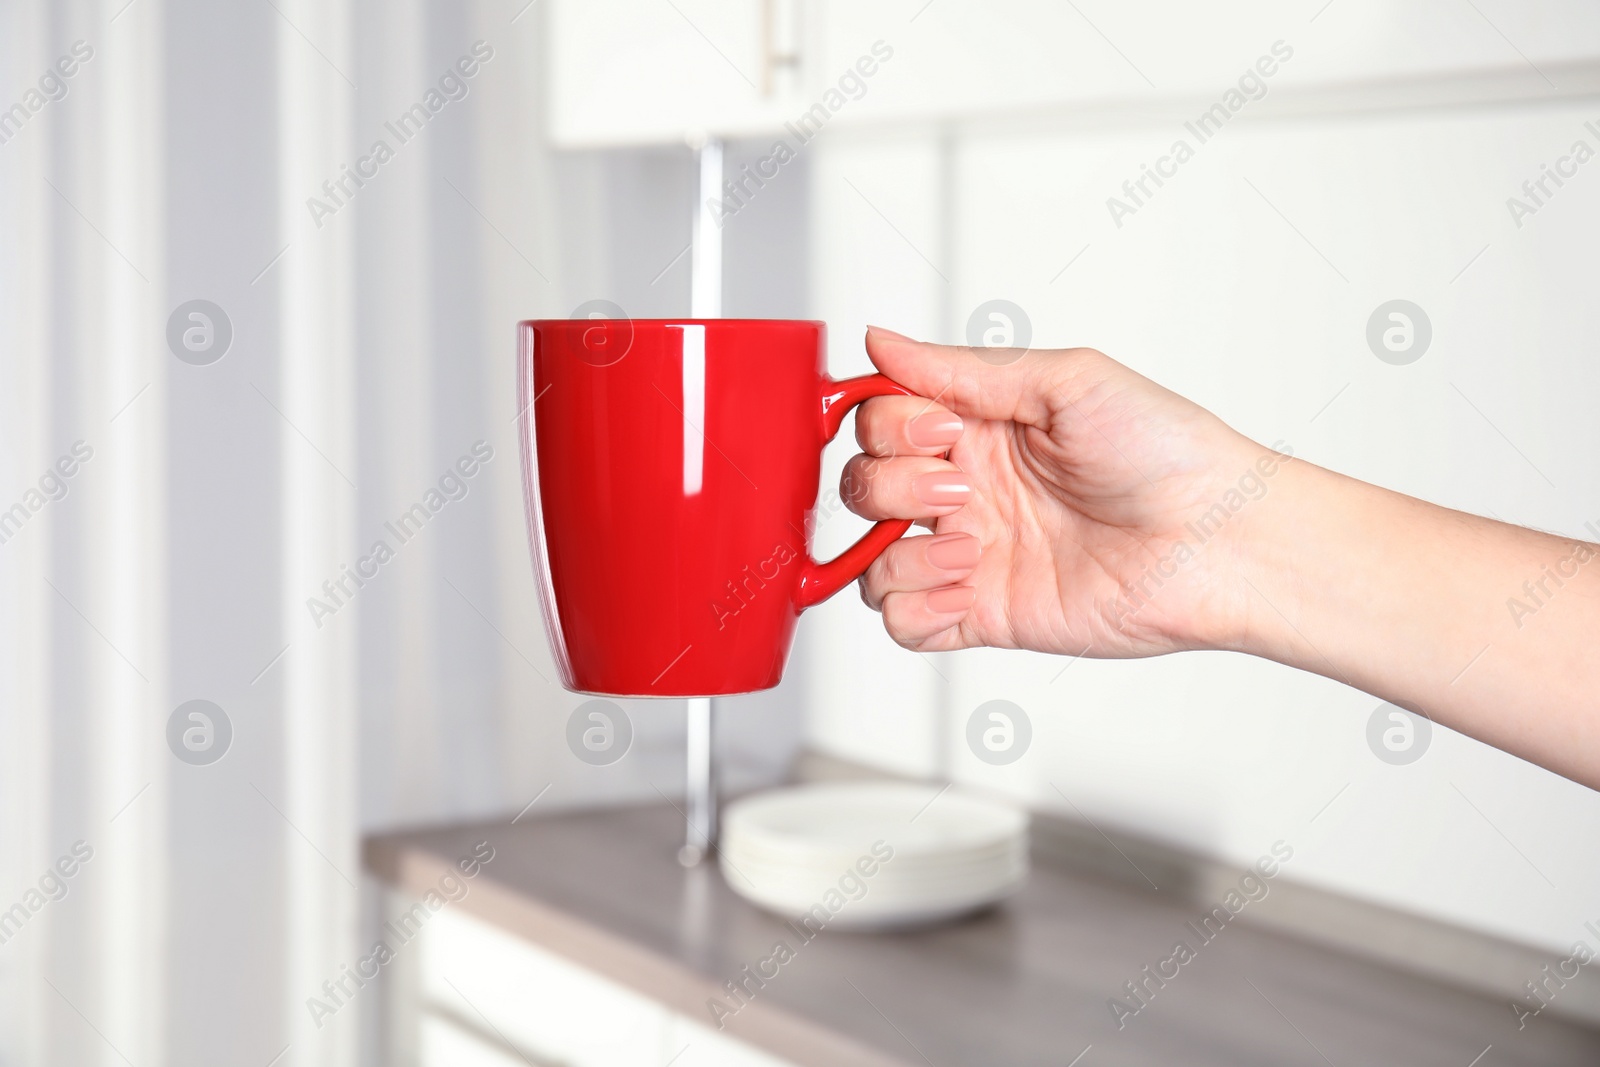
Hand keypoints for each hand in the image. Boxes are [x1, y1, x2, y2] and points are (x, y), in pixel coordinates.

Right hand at [846, 327, 1284, 656]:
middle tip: (961, 490)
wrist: (1218, 542)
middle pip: (864, 485)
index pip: (881, 419)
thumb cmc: (1167, 453)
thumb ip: (963, 368)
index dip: (891, 426)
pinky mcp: (983, 613)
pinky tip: (966, 587)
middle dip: (894, 487)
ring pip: (872, 556)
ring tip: (970, 546)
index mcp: (981, 427)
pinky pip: (902, 620)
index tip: (943, 432)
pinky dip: (915, 606)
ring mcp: (972, 554)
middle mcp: (968, 489)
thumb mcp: (1067, 381)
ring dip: (900, 551)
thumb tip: (882, 340)